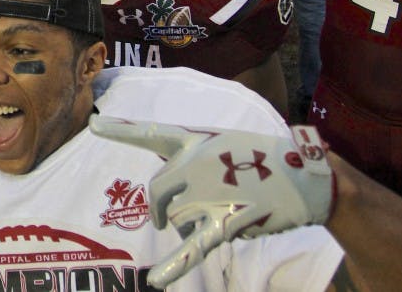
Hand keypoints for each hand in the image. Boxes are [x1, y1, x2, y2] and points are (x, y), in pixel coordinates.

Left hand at [90, 116, 334, 288]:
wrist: (307, 178)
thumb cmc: (265, 160)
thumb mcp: (225, 144)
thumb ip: (193, 161)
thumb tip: (171, 198)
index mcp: (195, 141)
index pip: (152, 133)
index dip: (122, 130)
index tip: (94, 126)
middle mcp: (195, 164)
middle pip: (158, 194)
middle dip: (163, 209)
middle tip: (170, 218)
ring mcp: (208, 193)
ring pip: (179, 221)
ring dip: (194, 226)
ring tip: (225, 211)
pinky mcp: (226, 222)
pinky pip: (194, 248)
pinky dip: (175, 267)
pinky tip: (156, 282)